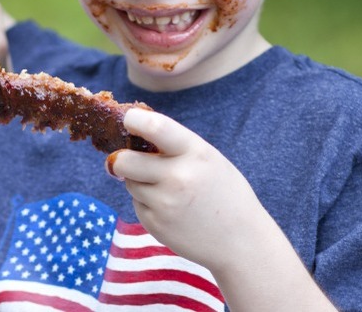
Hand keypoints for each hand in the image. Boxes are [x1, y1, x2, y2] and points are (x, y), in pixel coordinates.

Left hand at [106, 108, 267, 270]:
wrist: (241, 241)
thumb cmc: (224, 193)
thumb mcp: (208, 158)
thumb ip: (174, 145)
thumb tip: (132, 133)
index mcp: (194, 153)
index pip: (154, 126)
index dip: (133, 120)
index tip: (127, 120)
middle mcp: (177, 177)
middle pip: (124, 160)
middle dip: (120, 158)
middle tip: (126, 159)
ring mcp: (164, 203)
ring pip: (129, 182)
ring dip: (138, 181)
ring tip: (166, 189)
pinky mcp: (155, 224)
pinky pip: (137, 203)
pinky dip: (146, 202)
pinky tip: (170, 208)